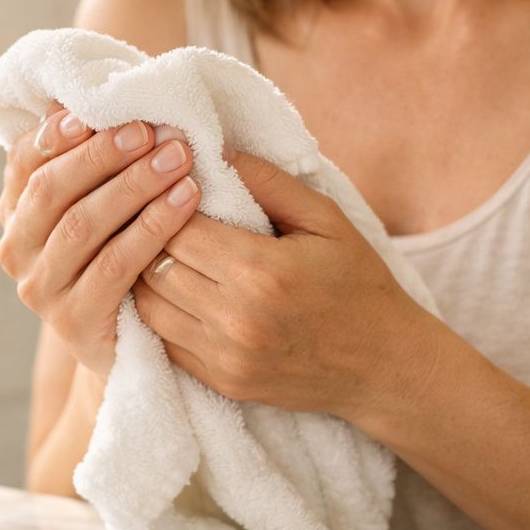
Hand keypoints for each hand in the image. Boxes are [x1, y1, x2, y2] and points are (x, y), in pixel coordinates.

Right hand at [0, 105, 200, 377]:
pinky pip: (114, 267)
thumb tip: (74, 97)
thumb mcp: (104, 200)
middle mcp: (16, 250)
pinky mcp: (74, 323)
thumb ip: (87, 154)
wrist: (134, 341)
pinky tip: (185, 203)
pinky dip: (152, 230)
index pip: (24, 161)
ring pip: (82, 226)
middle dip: (104, 155)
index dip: (57, 134)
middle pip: (52, 191)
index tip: (96, 113)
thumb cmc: (122, 251)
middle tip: (152, 131)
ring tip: (179, 160)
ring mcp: (40, 290)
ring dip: (133, 186)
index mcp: (15, 210)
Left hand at [130, 151, 444, 421]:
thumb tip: (212, 148)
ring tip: (158, 248)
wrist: (383, 366)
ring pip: (147, 303)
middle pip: (154, 264)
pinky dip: (158, 310)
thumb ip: (267, 181)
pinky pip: (162, 339)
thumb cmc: (358, 282)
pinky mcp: (220, 381)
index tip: (171, 185)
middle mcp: (236, 318)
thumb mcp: (325, 219)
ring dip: (146, 272)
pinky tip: (170, 288)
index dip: (167, 201)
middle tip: (154, 212)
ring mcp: (225, 356)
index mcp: (262, 272)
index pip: (178, 227)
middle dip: (151, 233)